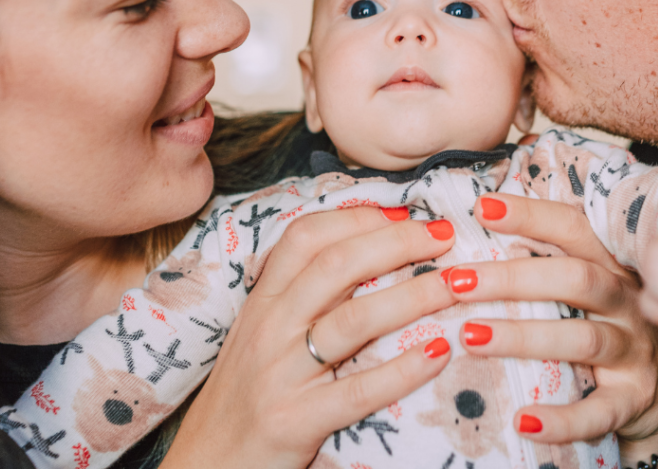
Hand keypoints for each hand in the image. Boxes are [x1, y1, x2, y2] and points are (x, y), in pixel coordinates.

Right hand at [162, 206, 455, 468]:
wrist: (202, 468)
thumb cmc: (244, 395)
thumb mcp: (262, 333)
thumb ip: (303, 295)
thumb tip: (370, 252)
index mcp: (263, 300)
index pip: (307, 236)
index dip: (359, 218)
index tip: (406, 213)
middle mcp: (269, 327)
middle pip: (338, 265)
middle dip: (397, 242)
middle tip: (445, 235)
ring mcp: (280, 374)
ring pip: (353, 319)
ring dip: (412, 296)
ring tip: (455, 284)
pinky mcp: (294, 422)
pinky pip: (358, 391)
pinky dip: (403, 369)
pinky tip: (439, 352)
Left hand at [444, 194, 657, 467]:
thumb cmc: (601, 316)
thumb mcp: (584, 279)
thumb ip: (543, 255)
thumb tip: (474, 220)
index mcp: (608, 261)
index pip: (571, 228)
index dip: (530, 215)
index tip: (481, 207)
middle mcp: (625, 299)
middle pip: (574, 279)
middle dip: (512, 278)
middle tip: (457, 282)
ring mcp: (632, 349)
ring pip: (582, 340)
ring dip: (523, 337)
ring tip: (470, 337)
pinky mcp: (633, 398)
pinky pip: (599, 412)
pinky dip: (562, 419)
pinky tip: (522, 421)